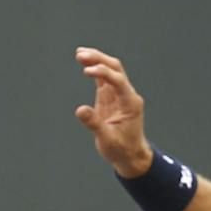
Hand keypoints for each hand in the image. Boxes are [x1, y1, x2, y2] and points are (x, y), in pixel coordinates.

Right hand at [73, 47, 152, 177]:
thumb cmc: (122, 149)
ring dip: (96, 60)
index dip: (103, 72)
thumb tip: (80, 110)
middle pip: (115, 68)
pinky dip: (95, 69)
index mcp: (130, 103)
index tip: (86, 72)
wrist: (131, 156)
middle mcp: (126, 95)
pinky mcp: (111, 98)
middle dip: (99, 59)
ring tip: (79, 54)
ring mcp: (119, 95)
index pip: (118, 80)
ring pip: (110, 70)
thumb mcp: (107, 140)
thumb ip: (94, 124)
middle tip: (80, 54)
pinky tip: (84, 63)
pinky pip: (104, 79)